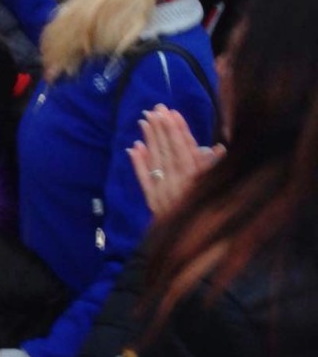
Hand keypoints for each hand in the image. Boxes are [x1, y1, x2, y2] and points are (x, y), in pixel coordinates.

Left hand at [129, 104, 224, 220]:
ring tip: (144, 120)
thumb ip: (216, 170)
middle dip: (162, 128)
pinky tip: (134, 147)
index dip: (179, 130)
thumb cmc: (215, 215)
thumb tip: (215, 148)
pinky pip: (144, 179)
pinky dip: (138, 163)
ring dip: (150, 139)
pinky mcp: (153, 201)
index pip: (186, 149)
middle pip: (168, 151)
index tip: (172, 113)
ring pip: (156, 161)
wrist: (195, 248)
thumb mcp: (222, 191)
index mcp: (197, 179)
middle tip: (155, 108)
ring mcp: (163, 192)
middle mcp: (178, 183)